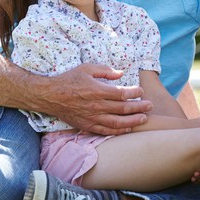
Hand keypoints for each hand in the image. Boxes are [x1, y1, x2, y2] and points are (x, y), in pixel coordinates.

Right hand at [35, 63, 152, 134]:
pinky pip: (105, 131)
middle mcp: (96, 105)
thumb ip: (105, 70)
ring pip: (117, 123)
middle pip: (123, 108)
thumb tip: (121, 73)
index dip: (134, 92)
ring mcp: (92, 117)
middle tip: (150, 106)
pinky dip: (118, 131)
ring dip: (132, 121)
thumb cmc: (69, 79)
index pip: (121, 93)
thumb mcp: (86, 68)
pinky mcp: (87, 126)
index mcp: (97, 90)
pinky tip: (128, 129)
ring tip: (143, 119)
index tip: (141, 91)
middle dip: (139, 107)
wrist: (50, 96)